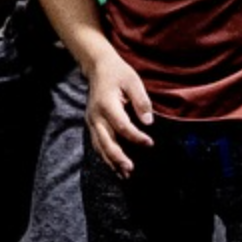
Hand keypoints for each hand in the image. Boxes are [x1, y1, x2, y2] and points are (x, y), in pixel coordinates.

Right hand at [83, 52, 154, 176]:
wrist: (97, 67)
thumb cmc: (118, 73)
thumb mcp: (133, 81)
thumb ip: (141, 101)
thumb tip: (149, 122)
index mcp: (107, 104)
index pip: (122, 126)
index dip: (136, 137)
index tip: (150, 143)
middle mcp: (96, 115)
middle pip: (107, 141)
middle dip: (119, 157)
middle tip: (131, 170)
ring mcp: (91, 121)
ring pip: (100, 145)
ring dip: (111, 161)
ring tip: (124, 174)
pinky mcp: (92, 124)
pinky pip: (97, 143)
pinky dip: (105, 156)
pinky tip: (115, 166)